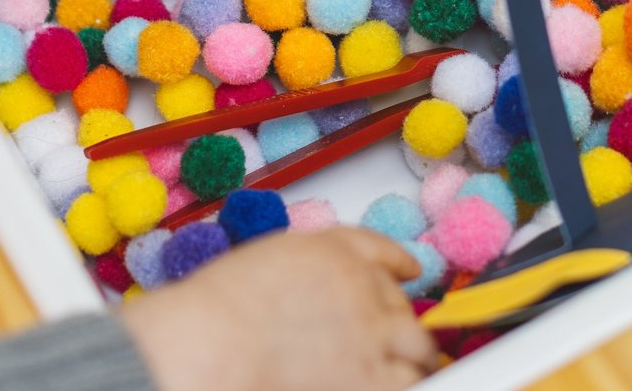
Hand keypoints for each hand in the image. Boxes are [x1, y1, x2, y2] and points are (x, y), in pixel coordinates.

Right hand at [121, 228, 436, 390]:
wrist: (212, 344)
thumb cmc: (222, 308)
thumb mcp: (272, 258)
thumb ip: (312, 265)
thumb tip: (325, 289)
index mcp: (336, 253)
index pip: (384, 253)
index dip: (400, 265)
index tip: (409, 271)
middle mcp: (362, 290)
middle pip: (404, 305)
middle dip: (403, 322)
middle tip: (398, 337)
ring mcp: (372, 336)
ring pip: (419, 348)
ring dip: (414, 359)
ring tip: (407, 369)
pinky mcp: (372, 380)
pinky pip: (410, 383)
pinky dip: (406, 384)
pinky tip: (394, 385)